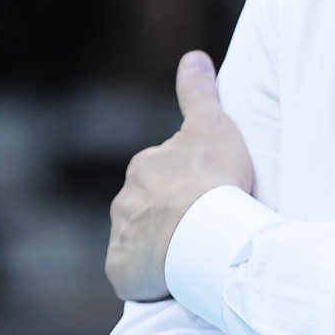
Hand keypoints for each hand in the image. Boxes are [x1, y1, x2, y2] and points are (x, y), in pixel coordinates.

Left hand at [106, 51, 253, 301]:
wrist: (200, 230)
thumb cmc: (212, 177)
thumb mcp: (212, 125)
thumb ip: (199, 92)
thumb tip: (194, 56)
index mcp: (146, 167)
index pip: (161, 173)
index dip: (184, 183)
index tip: (207, 192)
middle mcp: (126, 199)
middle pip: (147, 207)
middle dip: (167, 215)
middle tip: (203, 225)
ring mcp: (122, 236)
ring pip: (139, 240)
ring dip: (159, 246)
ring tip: (192, 255)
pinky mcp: (122, 270)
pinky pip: (132, 274)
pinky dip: (147, 276)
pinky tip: (171, 279)